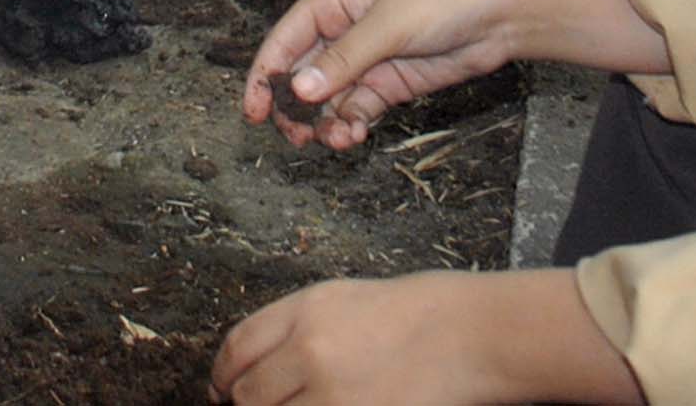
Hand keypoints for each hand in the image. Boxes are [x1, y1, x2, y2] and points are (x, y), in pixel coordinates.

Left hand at [211, 272, 643, 405]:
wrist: (473, 334)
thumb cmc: (417, 313)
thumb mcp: (345, 300)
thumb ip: (296, 328)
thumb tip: (253, 366)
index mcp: (305, 309)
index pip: (236, 349)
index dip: (221, 376)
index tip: (222, 390)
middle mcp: (310, 349)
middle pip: (248, 394)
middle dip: (245, 404)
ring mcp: (332, 394)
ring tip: (297, 405)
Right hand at [242, 0, 522, 149]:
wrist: (501, 15)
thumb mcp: (389, 26)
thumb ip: (343, 61)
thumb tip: (297, 90)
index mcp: (334, 0)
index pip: (285, 39)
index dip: (264, 75)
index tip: (254, 112)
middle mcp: (344, 30)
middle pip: (302, 74)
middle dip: (296, 107)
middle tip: (298, 137)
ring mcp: (366, 59)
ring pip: (329, 99)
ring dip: (326, 122)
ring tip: (337, 140)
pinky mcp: (389, 82)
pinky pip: (357, 108)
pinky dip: (351, 125)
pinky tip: (355, 135)